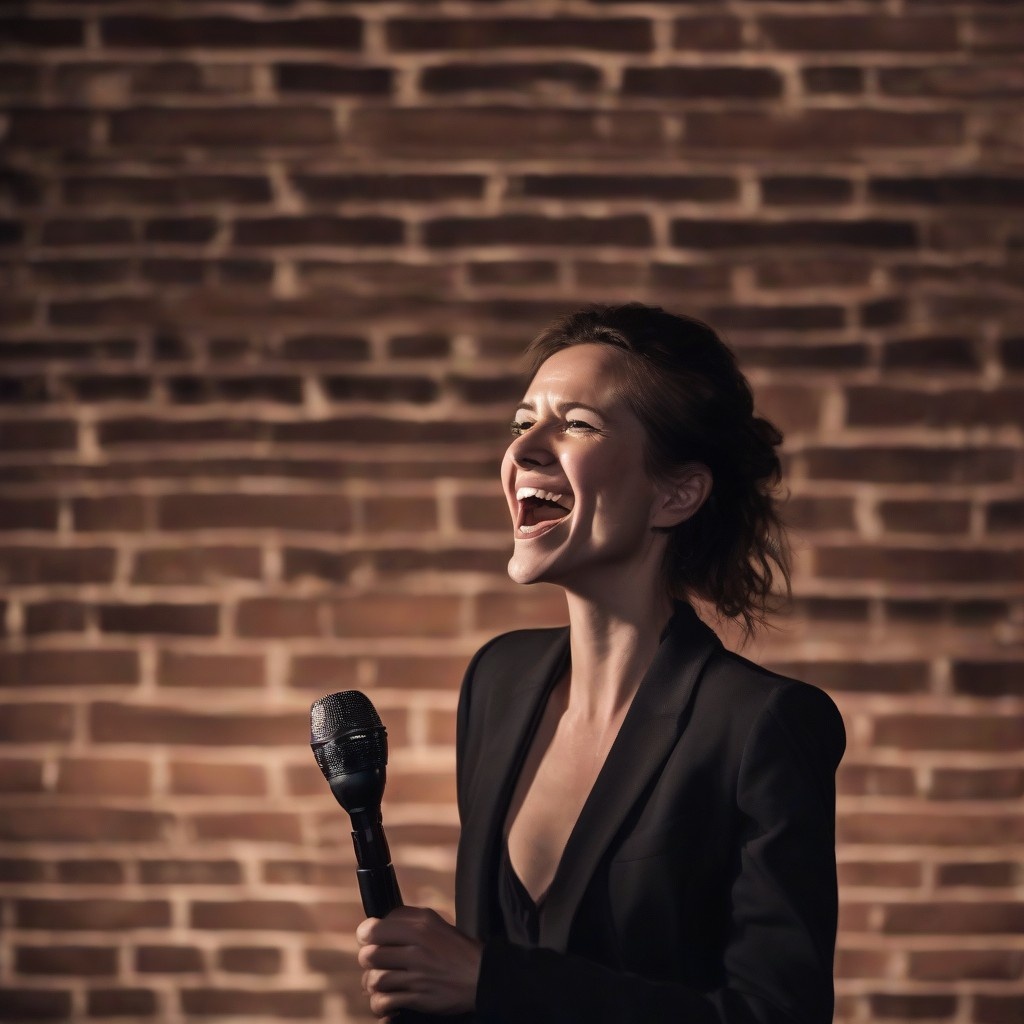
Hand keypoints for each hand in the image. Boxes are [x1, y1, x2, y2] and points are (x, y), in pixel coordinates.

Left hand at [356, 906, 481, 1018]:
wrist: (481, 976)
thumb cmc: (455, 948)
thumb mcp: (434, 923)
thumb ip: (406, 919)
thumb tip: (376, 923)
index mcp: (420, 927)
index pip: (374, 929)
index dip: (366, 935)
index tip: (369, 939)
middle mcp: (417, 949)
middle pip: (369, 955)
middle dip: (368, 960)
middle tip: (377, 962)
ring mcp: (417, 976)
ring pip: (374, 980)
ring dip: (372, 983)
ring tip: (380, 981)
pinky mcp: (419, 999)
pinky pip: (384, 1002)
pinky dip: (379, 1003)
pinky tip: (386, 999)